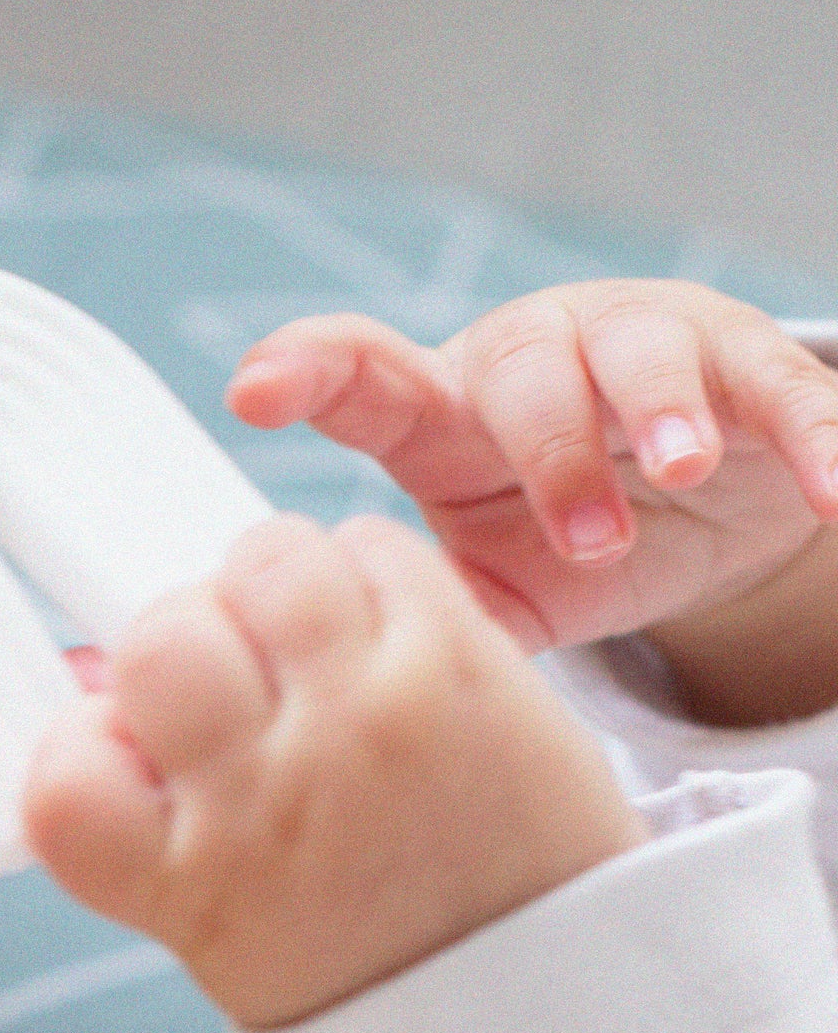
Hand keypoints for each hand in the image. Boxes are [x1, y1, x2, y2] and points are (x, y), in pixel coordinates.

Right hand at [26, 513, 644, 1030]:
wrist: (548, 999)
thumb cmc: (363, 954)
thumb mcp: (226, 915)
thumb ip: (152, 806)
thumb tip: (90, 673)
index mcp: (190, 887)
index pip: (63, 772)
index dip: (82, 740)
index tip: (127, 752)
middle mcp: (272, 801)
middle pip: (161, 637)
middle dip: (181, 636)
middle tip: (232, 675)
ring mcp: (369, 724)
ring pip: (264, 560)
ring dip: (270, 580)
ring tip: (307, 636)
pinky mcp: (460, 667)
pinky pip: (373, 546)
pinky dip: (361, 566)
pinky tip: (377, 628)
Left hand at [225, 282, 837, 652]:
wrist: (696, 515)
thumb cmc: (561, 542)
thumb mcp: (490, 589)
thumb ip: (419, 621)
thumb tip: (336, 687)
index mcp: (447, 410)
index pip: (364, 377)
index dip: (309, 372)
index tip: (253, 390)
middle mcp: (536, 355)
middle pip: (525, 369)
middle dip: (551, 450)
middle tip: (584, 538)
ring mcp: (644, 345)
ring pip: (644, 351)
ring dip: (661, 412)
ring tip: (676, 474)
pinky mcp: (746, 364)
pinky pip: (780, 388)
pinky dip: (810, 437)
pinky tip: (828, 487)